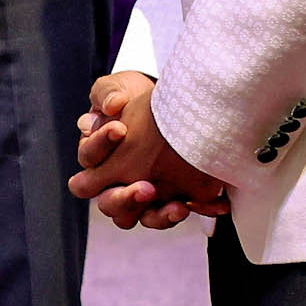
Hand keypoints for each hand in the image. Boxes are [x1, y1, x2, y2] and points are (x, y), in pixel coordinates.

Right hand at [69, 71, 230, 228]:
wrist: (173, 102)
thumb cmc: (134, 96)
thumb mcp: (119, 87)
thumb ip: (107, 93)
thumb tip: (110, 106)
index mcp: (96, 155)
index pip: (90, 158)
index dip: (102, 145)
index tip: (121, 128)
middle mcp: (114, 181)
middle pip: (110, 203)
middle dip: (126, 198)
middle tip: (147, 187)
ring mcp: (141, 193)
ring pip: (142, 218)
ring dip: (160, 216)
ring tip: (179, 207)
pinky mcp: (169, 198)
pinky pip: (176, 214)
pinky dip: (197, 209)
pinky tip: (215, 204)